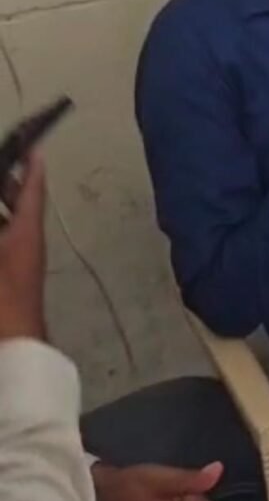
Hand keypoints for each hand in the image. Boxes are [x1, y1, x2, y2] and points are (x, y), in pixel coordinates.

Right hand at [0, 154, 46, 340]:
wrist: (11, 353)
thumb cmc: (3, 303)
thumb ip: (3, 225)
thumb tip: (3, 208)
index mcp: (25, 236)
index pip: (32, 193)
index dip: (31, 169)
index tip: (33, 147)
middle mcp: (25, 248)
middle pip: (20, 209)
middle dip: (7, 187)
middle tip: (2, 166)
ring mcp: (18, 268)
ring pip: (10, 230)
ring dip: (2, 214)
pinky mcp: (10, 285)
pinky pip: (6, 247)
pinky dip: (2, 234)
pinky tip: (0, 231)